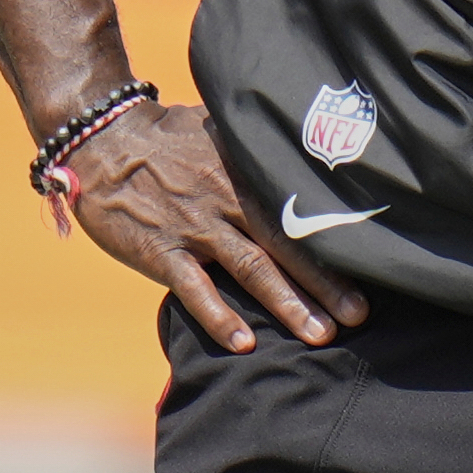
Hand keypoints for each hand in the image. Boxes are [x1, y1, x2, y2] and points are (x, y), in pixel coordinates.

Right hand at [63, 102, 368, 352]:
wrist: (101, 140)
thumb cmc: (166, 135)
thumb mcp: (220, 129)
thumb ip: (256, 147)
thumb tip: (301, 144)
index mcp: (246, 171)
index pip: (300, 208)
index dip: (334, 238)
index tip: (371, 262)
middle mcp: (228, 199)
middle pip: (286, 244)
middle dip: (325, 282)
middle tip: (359, 314)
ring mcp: (195, 226)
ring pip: (250, 269)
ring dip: (287, 303)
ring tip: (319, 334)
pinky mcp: (160, 250)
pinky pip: (194, 288)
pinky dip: (219, 316)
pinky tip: (244, 344)